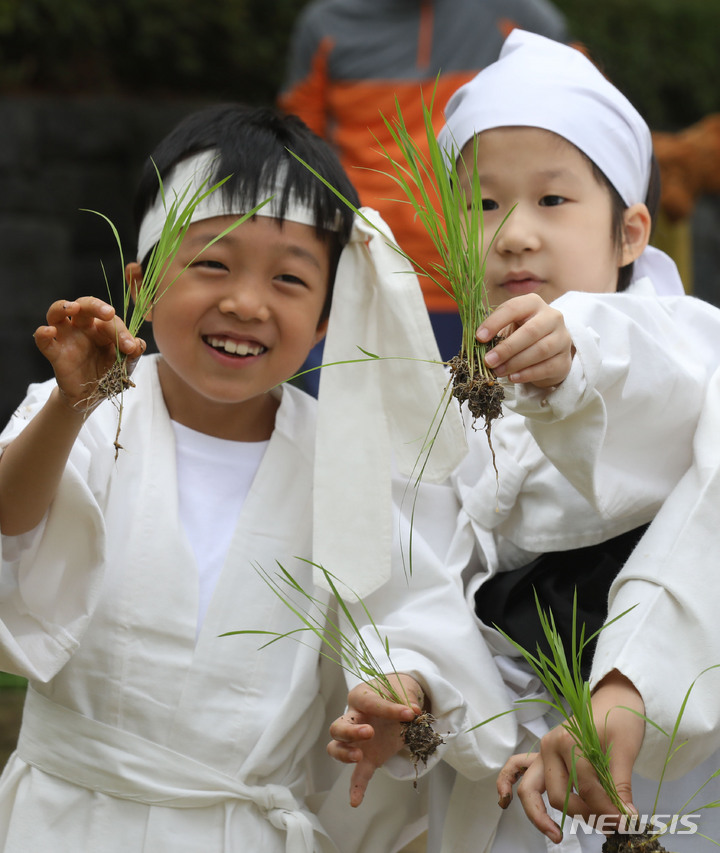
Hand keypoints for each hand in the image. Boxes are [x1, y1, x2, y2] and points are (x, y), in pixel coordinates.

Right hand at [34, 297, 145, 411]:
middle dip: (95, 305)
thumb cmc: (108, 377)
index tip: (130, 347)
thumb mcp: (124, 368)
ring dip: (63, 306)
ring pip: (57, 314)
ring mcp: (67, 339)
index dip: (121, 331)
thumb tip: (140, 343)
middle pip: (84, 305)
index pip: (110, 321)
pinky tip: (49, 331)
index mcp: (102, 329)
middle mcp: (83, 329)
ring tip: (73, 307)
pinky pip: (43, 340)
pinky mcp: (55, 353)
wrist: (92, 397)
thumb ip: (132, 356)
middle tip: (108, 313)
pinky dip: (42, 333)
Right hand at [328, 674, 423, 806]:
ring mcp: (357, 740)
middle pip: (338, 727)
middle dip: (350, 731)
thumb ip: (408, 698)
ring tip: (359, 757)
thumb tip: (414, 712)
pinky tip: (355, 802)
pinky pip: (357, 774)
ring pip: (337, 749)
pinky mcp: (368, 757)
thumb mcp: (404, 688)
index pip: (370, 703)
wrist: (399, 700)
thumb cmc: (396, 691)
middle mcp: (353, 718)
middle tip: (370, 732)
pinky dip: (356, 787)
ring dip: (344, 754)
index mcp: (360, 697)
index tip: (410, 713)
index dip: (390, 709)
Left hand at [476, 294, 573, 388]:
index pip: (514, 308)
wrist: (548, 352)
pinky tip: (513, 377)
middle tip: (488, 361)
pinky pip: (547, 367)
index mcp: (533, 303)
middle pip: (530, 331)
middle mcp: (552, 317)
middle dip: (507, 348)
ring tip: (498, 371)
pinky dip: (527, 374)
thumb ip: (494, 332)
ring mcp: (562, 338)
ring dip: (515, 363)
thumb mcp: (508, 328)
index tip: (479, 338)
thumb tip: (475, 345)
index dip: (495, 322)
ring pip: (540, 350)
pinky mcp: (565, 359)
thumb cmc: (521, 335)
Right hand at [496, 671, 644, 842]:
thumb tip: (626, 819)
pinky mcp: (542, 754)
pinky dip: (507, 783)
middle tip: (608, 825)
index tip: (625, 822)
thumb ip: (620, 786)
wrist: (612, 699)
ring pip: (531, 789)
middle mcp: (550, 747)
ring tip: (555, 835)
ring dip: (540, 815)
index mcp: (570, 741)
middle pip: (559, 795)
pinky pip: (516, 767)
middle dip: (583, 815)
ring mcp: (542, 750)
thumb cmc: (620, 720)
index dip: (607, 809)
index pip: (586, 788)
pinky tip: (504, 801)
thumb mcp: (625, 751)